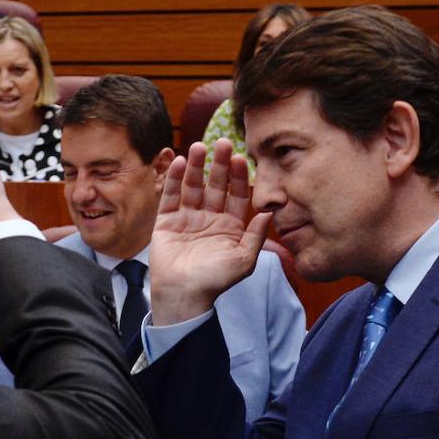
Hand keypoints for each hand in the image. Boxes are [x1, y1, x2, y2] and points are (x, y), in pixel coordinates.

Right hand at [150, 139, 270, 324]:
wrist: (183, 296)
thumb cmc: (216, 281)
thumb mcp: (244, 260)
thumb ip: (257, 236)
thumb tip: (271, 212)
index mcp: (230, 226)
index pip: (237, 195)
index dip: (238, 177)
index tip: (240, 159)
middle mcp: (210, 218)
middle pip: (216, 185)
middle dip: (219, 165)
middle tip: (222, 142)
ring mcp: (188, 218)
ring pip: (193, 186)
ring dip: (197, 166)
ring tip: (199, 147)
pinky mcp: (167, 221)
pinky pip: (171, 196)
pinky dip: (176, 179)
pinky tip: (181, 162)